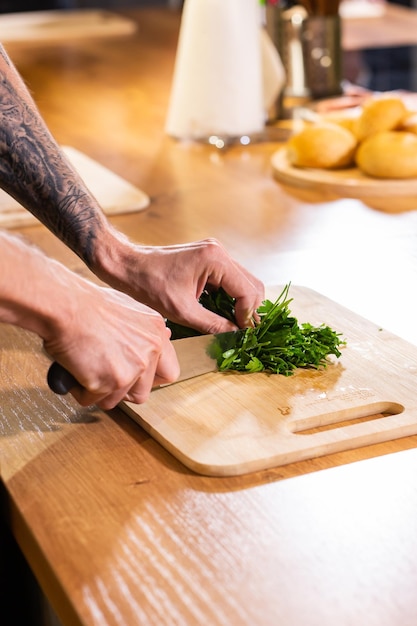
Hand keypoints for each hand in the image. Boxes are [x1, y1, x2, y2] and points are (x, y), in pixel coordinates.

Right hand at [43, 285, 179, 409]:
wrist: (65, 305)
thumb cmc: (85, 304)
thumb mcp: (126, 311)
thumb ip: (140, 333)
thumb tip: (147, 347)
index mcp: (156, 332)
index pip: (169, 371)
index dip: (150, 380)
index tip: (135, 378)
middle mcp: (151, 350)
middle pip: (143, 393)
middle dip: (121, 391)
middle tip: (104, 379)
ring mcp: (134, 367)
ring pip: (117, 399)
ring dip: (99, 391)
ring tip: (85, 368)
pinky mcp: (113, 381)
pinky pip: (93, 399)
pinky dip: (80, 390)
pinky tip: (75, 369)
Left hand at [96, 237, 264, 333]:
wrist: (127, 266)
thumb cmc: (148, 284)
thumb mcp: (182, 311)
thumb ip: (213, 324)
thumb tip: (235, 335)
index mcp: (215, 259)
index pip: (248, 291)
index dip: (248, 315)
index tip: (241, 333)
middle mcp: (219, 252)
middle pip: (252, 284)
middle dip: (249, 309)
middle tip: (239, 330)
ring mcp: (215, 253)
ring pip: (243, 282)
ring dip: (240, 303)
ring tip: (230, 323)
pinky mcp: (209, 258)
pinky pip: (230, 280)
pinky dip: (230, 296)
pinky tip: (220, 312)